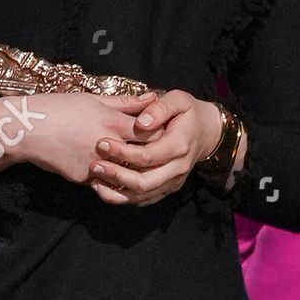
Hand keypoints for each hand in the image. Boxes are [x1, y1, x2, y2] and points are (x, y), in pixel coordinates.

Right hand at [0, 91, 153, 183]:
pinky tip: (109, 170)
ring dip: (133, 169)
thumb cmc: (56, 108)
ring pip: (128, 173)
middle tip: (155, 151)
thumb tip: (151, 97)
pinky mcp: (83, 178)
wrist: (24, 129)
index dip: (159, 132)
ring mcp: (96, 165)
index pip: (151, 132)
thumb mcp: (90, 99)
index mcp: (111, 123)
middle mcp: (108, 146)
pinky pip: (105, 181)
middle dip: (152, 154)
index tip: (160, 130)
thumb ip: (123, 102)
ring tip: (134, 162)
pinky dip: (110, 177)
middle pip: (145, 156)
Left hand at [89, 89, 222, 205]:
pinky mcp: (166, 188)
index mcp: (179, 146)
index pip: (148, 156)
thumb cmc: (187, 113)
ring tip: (93, 178)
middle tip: (94, 165)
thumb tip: (141, 122)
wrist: (207, 132)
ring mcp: (173, 181)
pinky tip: (102, 187)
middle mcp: (178, 168)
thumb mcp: (178, 100)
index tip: (100, 143)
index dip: (123, 153)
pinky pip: (143, 199)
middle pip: (144, 181)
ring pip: (142, 195)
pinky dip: (122, 197)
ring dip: (116, 190)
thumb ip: (159, 108)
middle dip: (117, 175)